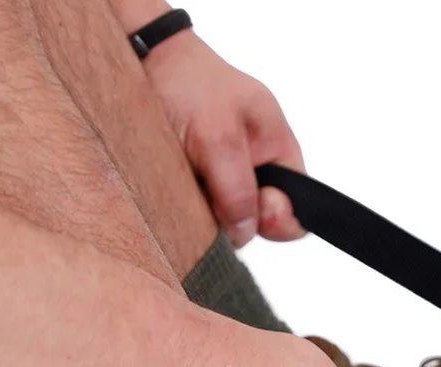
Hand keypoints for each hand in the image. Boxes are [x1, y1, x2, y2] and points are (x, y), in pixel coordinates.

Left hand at [142, 30, 305, 247]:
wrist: (142, 61)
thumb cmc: (188, 83)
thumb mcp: (218, 136)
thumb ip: (237, 189)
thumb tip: (247, 231)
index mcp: (277, 152)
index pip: (297, 209)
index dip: (279, 220)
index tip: (255, 211)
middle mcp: (254, 170)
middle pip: (256, 223)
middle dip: (232, 217)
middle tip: (207, 189)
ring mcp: (222, 180)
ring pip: (222, 222)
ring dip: (202, 212)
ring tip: (183, 177)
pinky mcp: (192, 186)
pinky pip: (194, 214)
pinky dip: (183, 208)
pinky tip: (171, 184)